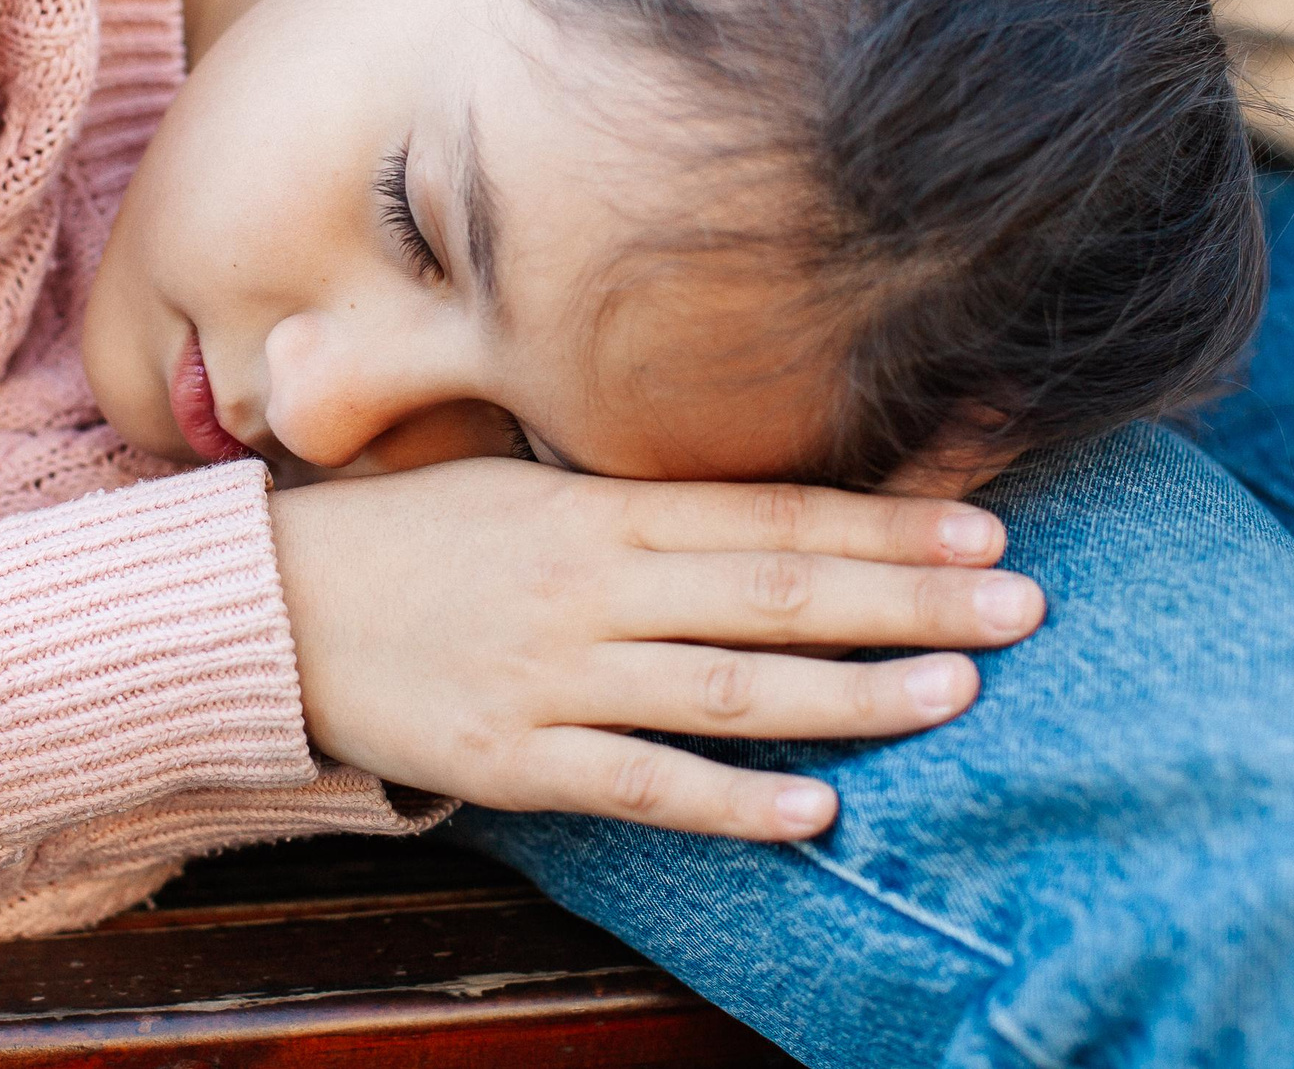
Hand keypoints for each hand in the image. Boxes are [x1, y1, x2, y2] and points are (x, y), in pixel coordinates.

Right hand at [269, 459, 1043, 839]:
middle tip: (1023, 603)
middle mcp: (587, 586)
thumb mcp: (521, 485)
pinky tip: (815, 809)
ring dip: (849, 694)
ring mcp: (552, 677)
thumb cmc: (410, 536)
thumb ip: (636, 501)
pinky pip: (640, 786)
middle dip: (905, 600)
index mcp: (593, 509)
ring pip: (726, 689)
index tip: (985, 527)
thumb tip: (766, 507)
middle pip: (772, 592)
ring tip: (958, 696)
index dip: (882, 525)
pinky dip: (730, 800)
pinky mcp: (512, 762)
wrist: (271, 608)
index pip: (766, 514)